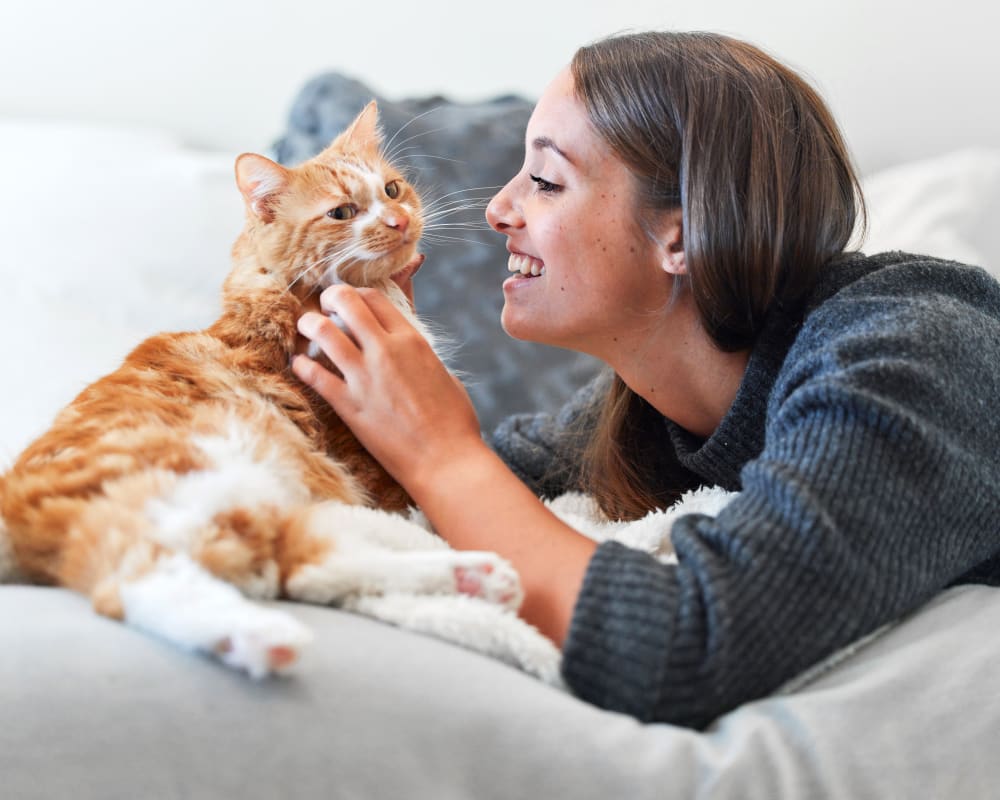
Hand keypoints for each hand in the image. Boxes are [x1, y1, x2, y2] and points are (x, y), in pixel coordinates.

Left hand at [292, 283, 483, 492]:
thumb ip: (420, 355)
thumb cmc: (454, 421)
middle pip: (346, 303)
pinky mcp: (348, 405)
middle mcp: (386, 351)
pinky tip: (298, 363)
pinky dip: (301, 365)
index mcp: (412, 341)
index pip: (375, 298)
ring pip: (323, 332)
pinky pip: (314, 375)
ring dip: (308, 324)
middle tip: (323, 305)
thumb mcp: (443, 373)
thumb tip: (410, 347)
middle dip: (330, 297)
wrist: (445, 460)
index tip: (350, 301)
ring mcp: (364, 377)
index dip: (357, 294)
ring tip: (304, 327)